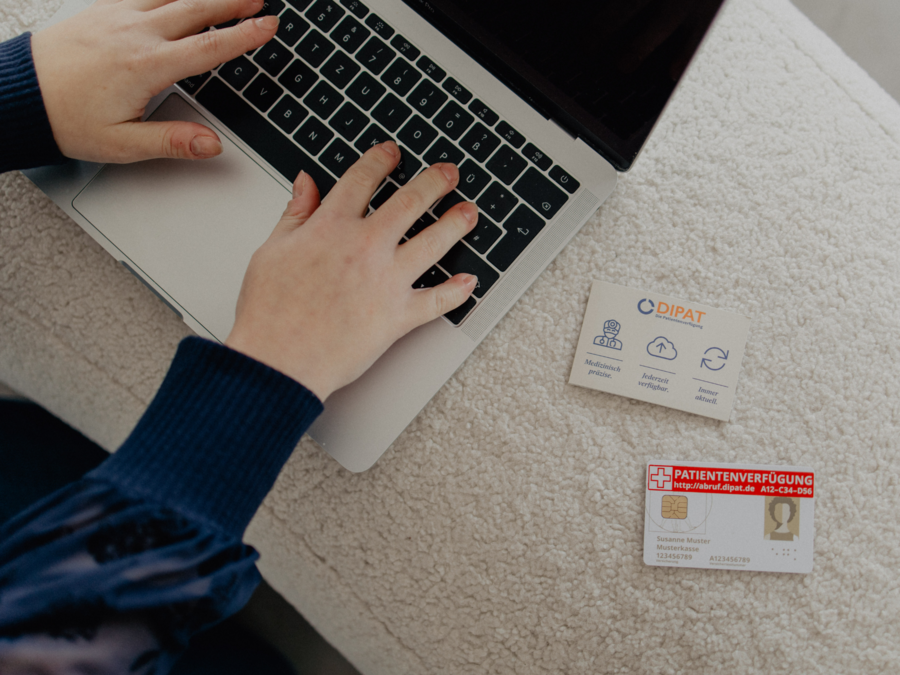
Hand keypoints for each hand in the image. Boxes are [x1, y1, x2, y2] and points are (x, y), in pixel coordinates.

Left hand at [31, 0, 277, 162]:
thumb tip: (212, 144)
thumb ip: (172, 142)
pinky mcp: (101, 10)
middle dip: (232, 3)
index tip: (267, 25)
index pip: (208, 48)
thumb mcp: (123, 143)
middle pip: (195, 10)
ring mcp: (117, 16)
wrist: (18, 94)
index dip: (243, 36)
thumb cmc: (66, 118)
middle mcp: (135, 34)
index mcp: (147, 67)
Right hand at [225, 142, 477, 401]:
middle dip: (434, 182)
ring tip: (469, 213)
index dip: (380, 160)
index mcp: (331, 227)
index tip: (392, 153)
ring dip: (456, 224)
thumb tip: (306, 183)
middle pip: (410, 202)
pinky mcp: (398, 316)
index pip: (363, 179)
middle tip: (448, 173)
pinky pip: (437, 301)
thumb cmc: (269, 313)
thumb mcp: (271, 250)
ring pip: (433, 243)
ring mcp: (386, 281)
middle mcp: (365, 247)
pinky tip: (468, 282)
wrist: (278, 360)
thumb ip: (295, 213)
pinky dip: (456, 292)